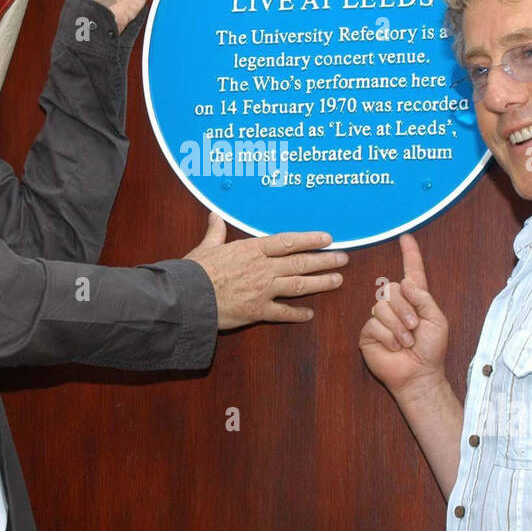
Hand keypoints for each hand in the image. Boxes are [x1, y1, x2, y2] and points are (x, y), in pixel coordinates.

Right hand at [184, 212, 346, 329]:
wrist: (187, 298)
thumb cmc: (195, 271)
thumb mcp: (206, 247)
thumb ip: (215, 232)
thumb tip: (214, 215)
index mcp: (252, 249)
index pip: (288, 241)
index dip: (310, 239)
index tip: (327, 238)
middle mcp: (263, 268)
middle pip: (300, 262)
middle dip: (325, 260)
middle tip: (343, 259)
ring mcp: (263, 290)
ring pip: (299, 285)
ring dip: (320, 283)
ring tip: (338, 281)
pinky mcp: (257, 311)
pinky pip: (283, 313)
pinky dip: (297, 314)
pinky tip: (310, 314)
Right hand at [358, 234, 448, 396]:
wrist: (419, 375)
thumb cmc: (431, 350)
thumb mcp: (437, 320)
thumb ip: (423, 298)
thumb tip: (405, 282)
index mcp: (414, 300)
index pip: (412, 272)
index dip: (410, 255)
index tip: (406, 238)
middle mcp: (395, 306)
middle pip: (392, 288)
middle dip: (405, 310)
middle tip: (414, 329)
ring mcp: (380, 319)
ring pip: (381, 306)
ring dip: (398, 327)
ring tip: (406, 342)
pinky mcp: (368, 333)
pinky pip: (374, 324)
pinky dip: (388, 337)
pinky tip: (394, 348)